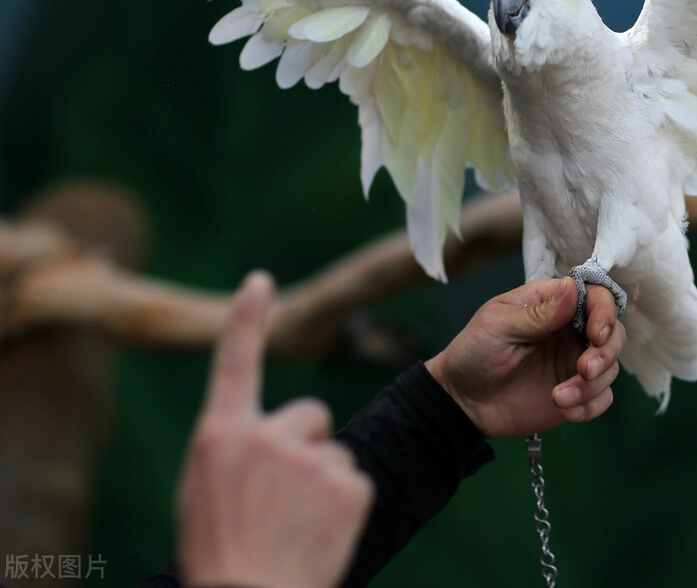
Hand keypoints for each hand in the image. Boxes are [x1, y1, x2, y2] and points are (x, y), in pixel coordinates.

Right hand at [177, 272, 373, 587]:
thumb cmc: (219, 554)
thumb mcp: (204, 493)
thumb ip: (236, 450)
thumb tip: (264, 435)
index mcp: (220, 436)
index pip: (235, 362)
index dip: (247, 319)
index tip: (258, 280)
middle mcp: (267, 436)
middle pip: (309, 415)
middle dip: (304, 445)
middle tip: (281, 499)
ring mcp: (312, 458)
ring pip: (333, 452)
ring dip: (321, 482)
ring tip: (294, 526)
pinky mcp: (350, 484)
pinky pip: (354, 479)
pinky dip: (342, 505)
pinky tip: (318, 534)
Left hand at [426, 277, 626, 437]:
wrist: (461, 403)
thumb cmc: (473, 353)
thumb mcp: (499, 325)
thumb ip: (538, 313)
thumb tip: (573, 288)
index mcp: (553, 305)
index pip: (596, 297)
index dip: (605, 312)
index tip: (596, 334)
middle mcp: (570, 332)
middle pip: (614, 333)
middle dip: (606, 353)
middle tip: (584, 370)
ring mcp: (574, 364)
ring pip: (611, 368)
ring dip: (592, 386)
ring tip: (558, 398)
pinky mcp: (575, 394)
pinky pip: (602, 399)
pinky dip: (590, 406)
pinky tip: (564, 410)